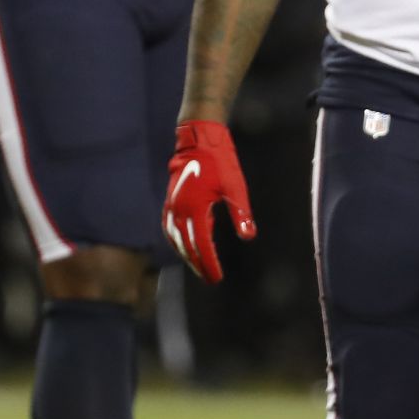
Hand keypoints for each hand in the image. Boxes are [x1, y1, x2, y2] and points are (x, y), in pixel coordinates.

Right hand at [162, 121, 256, 283]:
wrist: (199, 139)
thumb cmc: (221, 162)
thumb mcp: (236, 188)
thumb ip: (241, 213)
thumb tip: (248, 236)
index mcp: (196, 208)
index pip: (202, 244)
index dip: (209, 263)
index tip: (216, 278)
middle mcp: (180, 210)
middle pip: (187, 246)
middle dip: (198, 264)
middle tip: (210, 279)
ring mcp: (172, 205)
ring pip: (176, 239)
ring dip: (186, 255)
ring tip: (198, 266)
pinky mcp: (171, 200)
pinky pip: (170, 228)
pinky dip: (177, 241)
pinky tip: (184, 246)